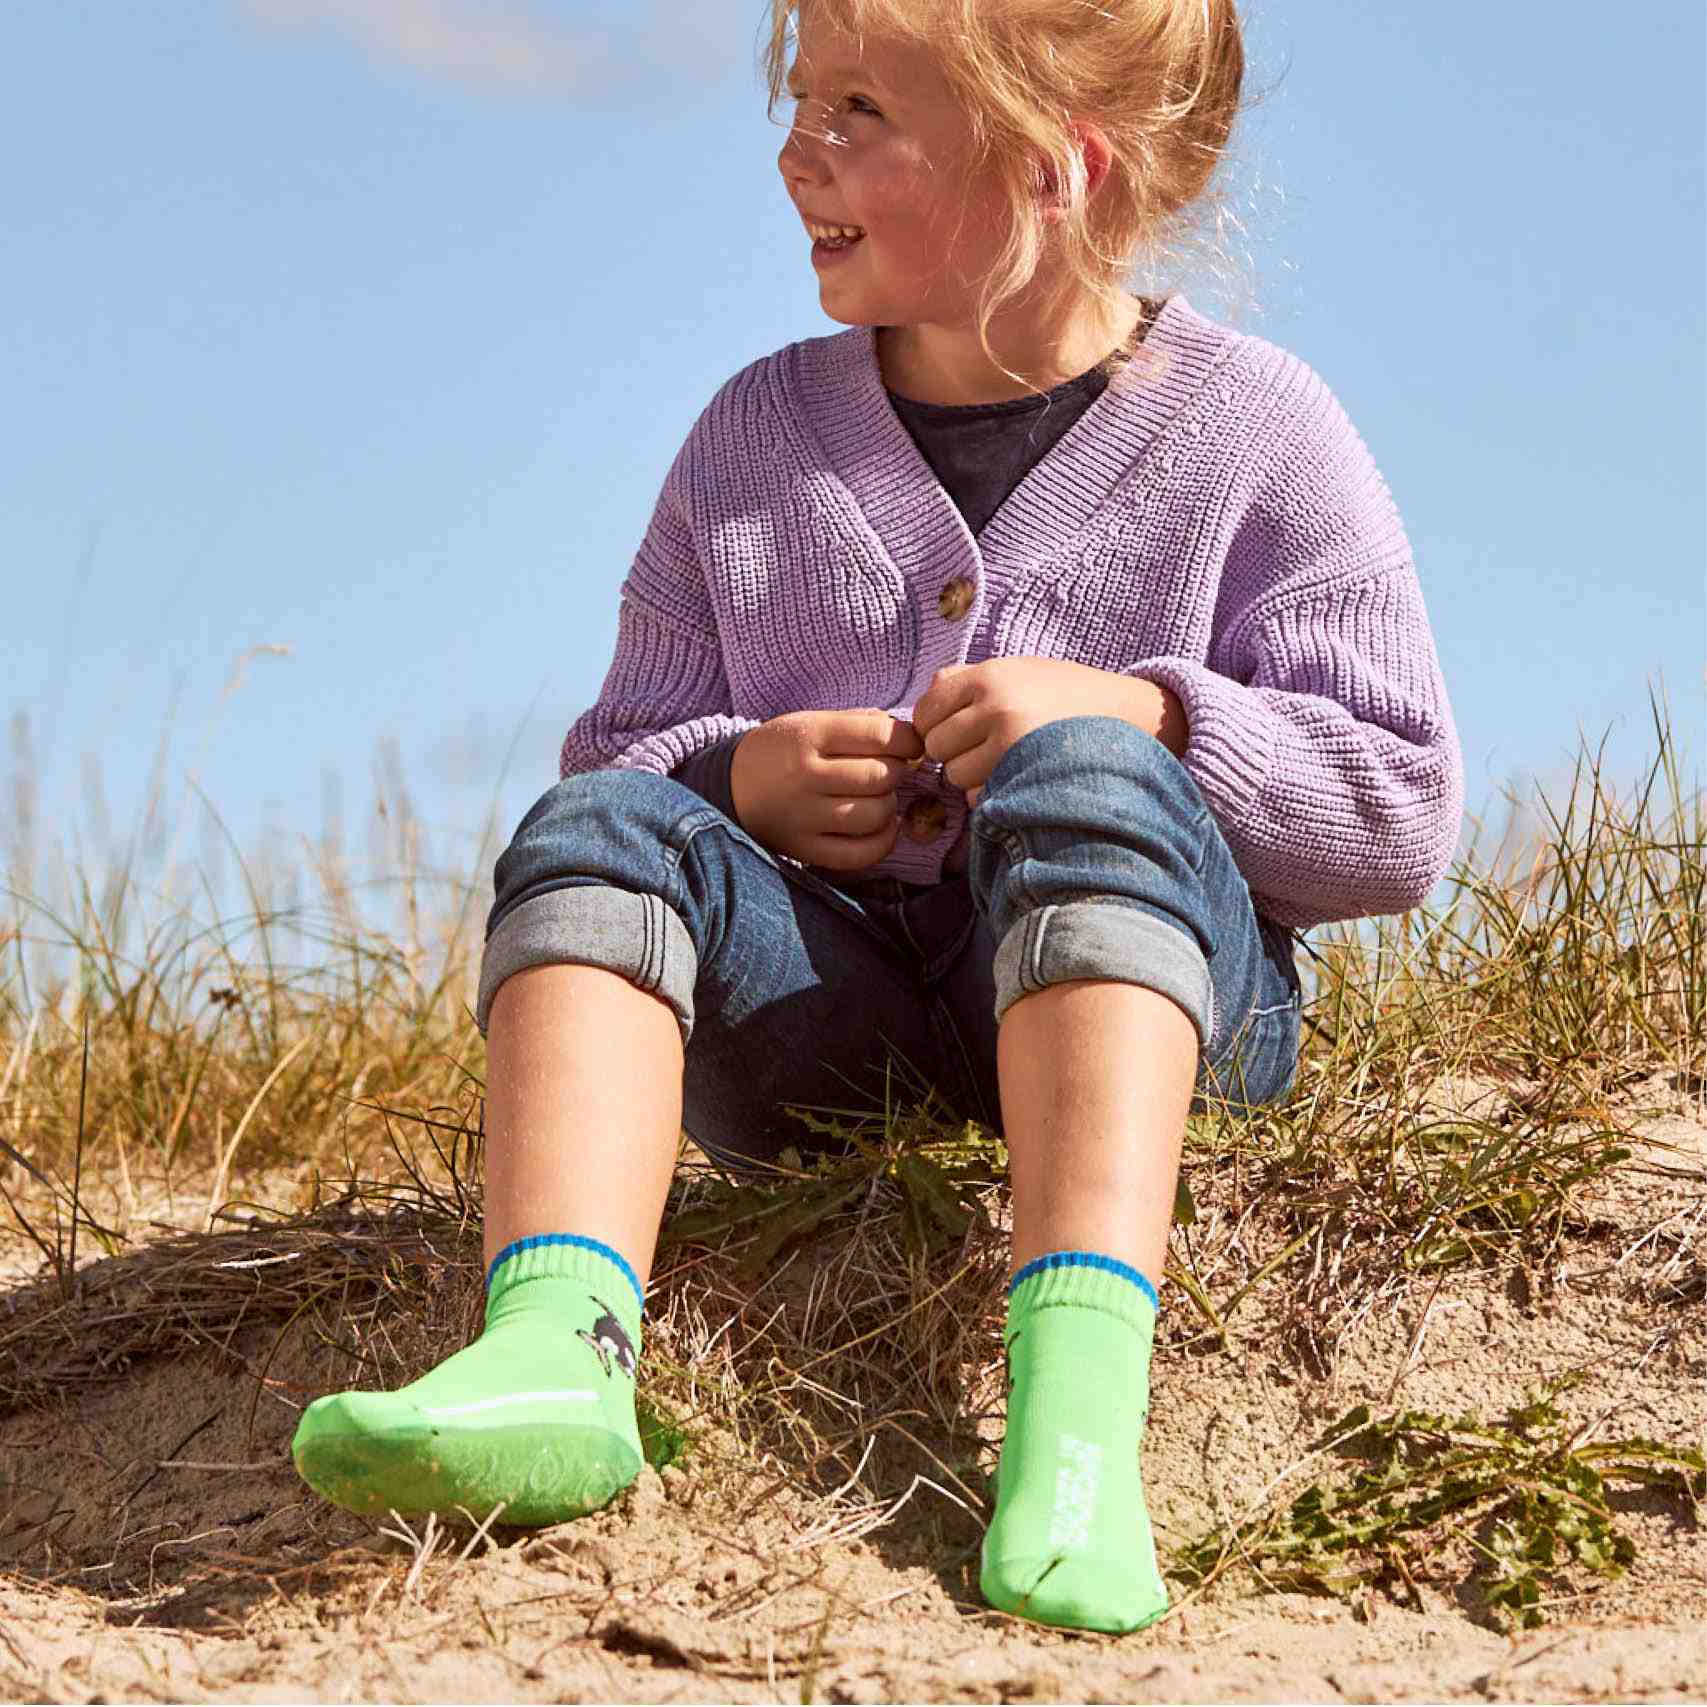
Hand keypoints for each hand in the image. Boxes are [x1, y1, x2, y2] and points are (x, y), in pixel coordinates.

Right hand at [730, 708, 926, 871]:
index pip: (880, 735)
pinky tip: (881, 827)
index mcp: (809, 734)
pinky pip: (860, 853)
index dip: (908, 741)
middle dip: (897, 772)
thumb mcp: (811, 722)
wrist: (731, 786)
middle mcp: (805, 775)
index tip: (909, 746)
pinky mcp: (804, 848)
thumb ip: (860, 724)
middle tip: (887, 771)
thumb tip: (912, 739)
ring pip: (875, 814)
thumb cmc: (783, 750)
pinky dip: (883, 842)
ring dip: (889, 806)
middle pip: (881, 776)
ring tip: (878, 798)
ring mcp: (804, 816)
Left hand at [910, 660, 1186, 806]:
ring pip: (954, 775)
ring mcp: (1009, 745)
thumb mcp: (1022, 671)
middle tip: (985, 749)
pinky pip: (980, 797)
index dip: (935, 725)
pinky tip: (1020, 778)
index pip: (926, 709)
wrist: (1130, 719)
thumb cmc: (1069, 696)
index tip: (956, 732)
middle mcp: (995, 707)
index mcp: (990, 675)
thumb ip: (970, 679)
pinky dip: (993, 794)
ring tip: (1006, 763)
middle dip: (954, 752)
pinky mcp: (1024, 778)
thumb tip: (925, 700)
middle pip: (936, 745)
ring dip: (972, 776)